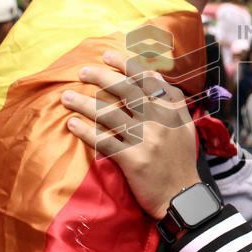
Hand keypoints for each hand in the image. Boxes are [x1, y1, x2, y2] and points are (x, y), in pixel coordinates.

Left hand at [61, 51, 199, 219]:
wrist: (182, 196)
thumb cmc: (181, 160)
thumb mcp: (185, 126)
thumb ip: (171, 101)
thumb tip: (154, 74)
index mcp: (172, 110)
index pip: (147, 79)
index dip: (126, 64)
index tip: (108, 55)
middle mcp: (159, 120)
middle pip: (126, 91)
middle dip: (101, 77)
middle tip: (82, 71)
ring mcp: (146, 139)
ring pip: (110, 114)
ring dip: (84, 103)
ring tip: (66, 97)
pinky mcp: (133, 159)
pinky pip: (104, 141)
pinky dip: (86, 131)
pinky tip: (72, 124)